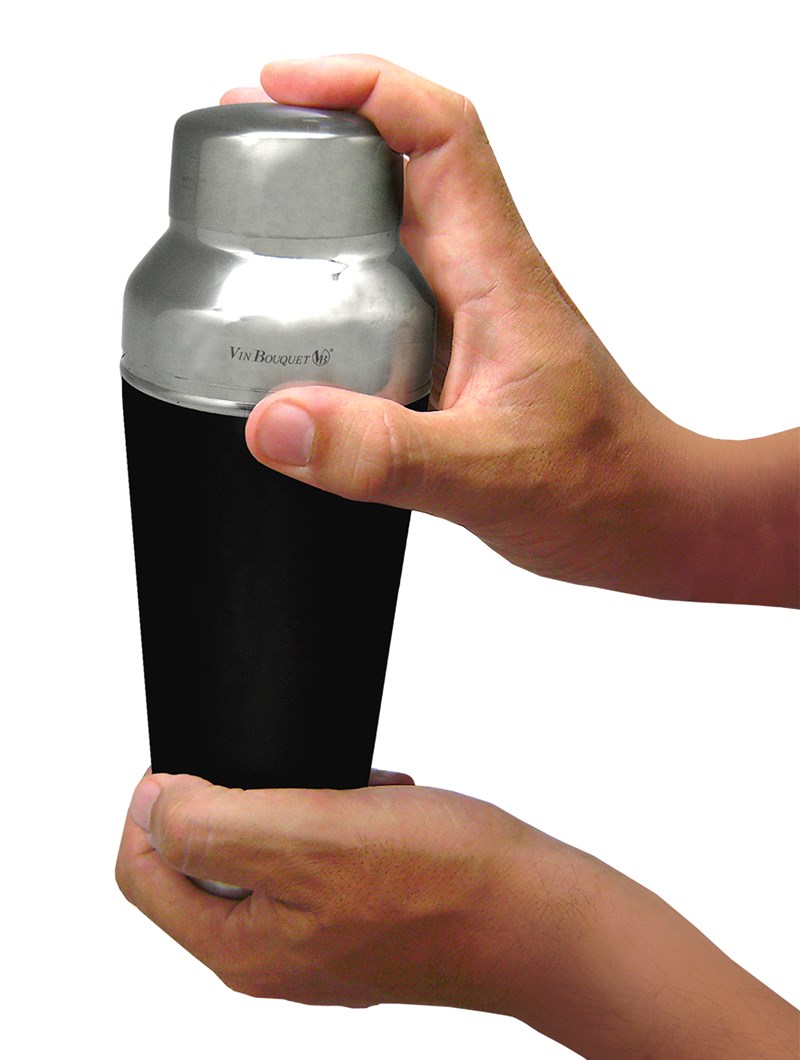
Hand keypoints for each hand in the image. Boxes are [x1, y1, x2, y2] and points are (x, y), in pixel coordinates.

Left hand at [117, 769, 798, 1059]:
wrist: (539, 918)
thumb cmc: (441, 881)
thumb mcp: (307, 837)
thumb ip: (208, 824)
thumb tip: (148, 805)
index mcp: (237, 945)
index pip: (141, 872)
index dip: (153, 804)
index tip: (202, 762)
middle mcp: (270, 957)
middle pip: (200, 863)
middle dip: (237, 801)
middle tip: (289, 774)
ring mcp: (319, 946)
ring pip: (266, 854)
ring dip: (295, 806)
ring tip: (345, 788)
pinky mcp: (361, 927)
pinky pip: (319, 861)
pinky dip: (338, 821)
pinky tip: (379, 804)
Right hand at [224, 56, 797, 606]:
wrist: (640, 514)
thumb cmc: (599, 482)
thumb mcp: (486, 475)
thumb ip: (381, 453)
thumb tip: (276, 422)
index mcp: (493, 271)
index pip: (436, 134)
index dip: (360, 88)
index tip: (281, 88)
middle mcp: (477, 273)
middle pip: (397, 158)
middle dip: (316, 130)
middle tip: (239, 140)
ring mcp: (464, 307)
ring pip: (387, 218)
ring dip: (319, 197)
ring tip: (243, 204)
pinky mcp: (453, 344)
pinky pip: (384, 281)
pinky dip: (331, 272)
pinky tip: (292, 309)